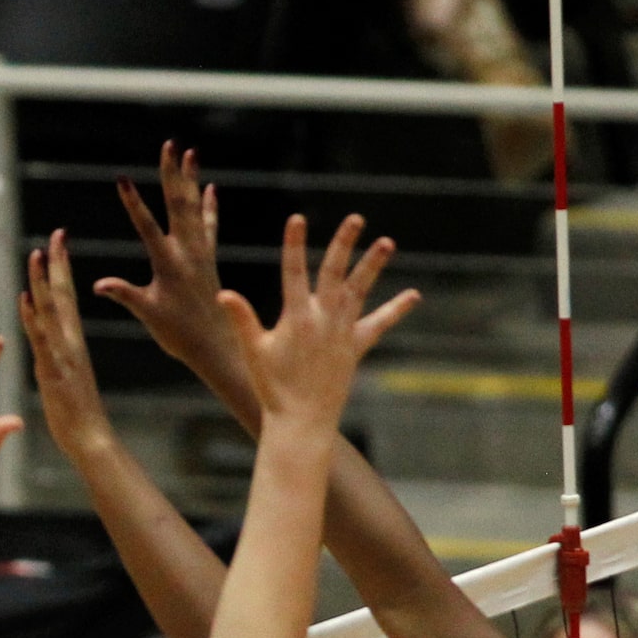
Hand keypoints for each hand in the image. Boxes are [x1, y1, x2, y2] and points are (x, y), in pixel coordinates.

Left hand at [19, 229, 115, 463]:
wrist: (93, 442)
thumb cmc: (80, 418)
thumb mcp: (65, 382)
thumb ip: (54, 362)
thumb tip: (44, 350)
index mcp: (73, 345)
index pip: (67, 299)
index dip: (62, 271)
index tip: (58, 244)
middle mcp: (71, 344)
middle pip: (63, 296)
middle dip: (58, 264)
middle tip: (56, 234)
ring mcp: (63, 357)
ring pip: (52, 312)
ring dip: (43, 282)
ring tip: (37, 253)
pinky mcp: (53, 373)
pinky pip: (42, 341)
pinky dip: (33, 318)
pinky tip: (26, 298)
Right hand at [94, 143, 249, 405]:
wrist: (215, 346)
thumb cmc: (178, 334)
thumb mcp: (148, 314)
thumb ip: (125, 295)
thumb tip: (98, 285)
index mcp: (169, 264)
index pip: (147, 227)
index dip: (134, 204)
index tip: (123, 180)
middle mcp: (188, 252)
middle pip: (178, 206)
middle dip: (172, 175)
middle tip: (169, 146)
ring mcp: (200, 253)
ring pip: (195, 209)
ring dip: (191, 181)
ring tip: (190, 153)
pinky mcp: (209, 259)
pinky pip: (209, 227)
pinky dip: (208, 208)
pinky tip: (210, 189)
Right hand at [219, 214, 418, 439]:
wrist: (302, 419)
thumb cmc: (273, 387)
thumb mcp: (254, 352)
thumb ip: (241, 320)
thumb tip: (223, 295)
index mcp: (296, 318)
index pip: (293, 272)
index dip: (294, 244)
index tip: (297, 218)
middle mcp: (323, 319)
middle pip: (335, 272)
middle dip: (344, 243)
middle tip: (356, 218)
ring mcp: (343, 331)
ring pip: (360, 290)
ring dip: (373, 265)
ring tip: (386, 242)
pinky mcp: (357, 346)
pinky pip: (379, 324)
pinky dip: (396, 309)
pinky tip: (414, 295)